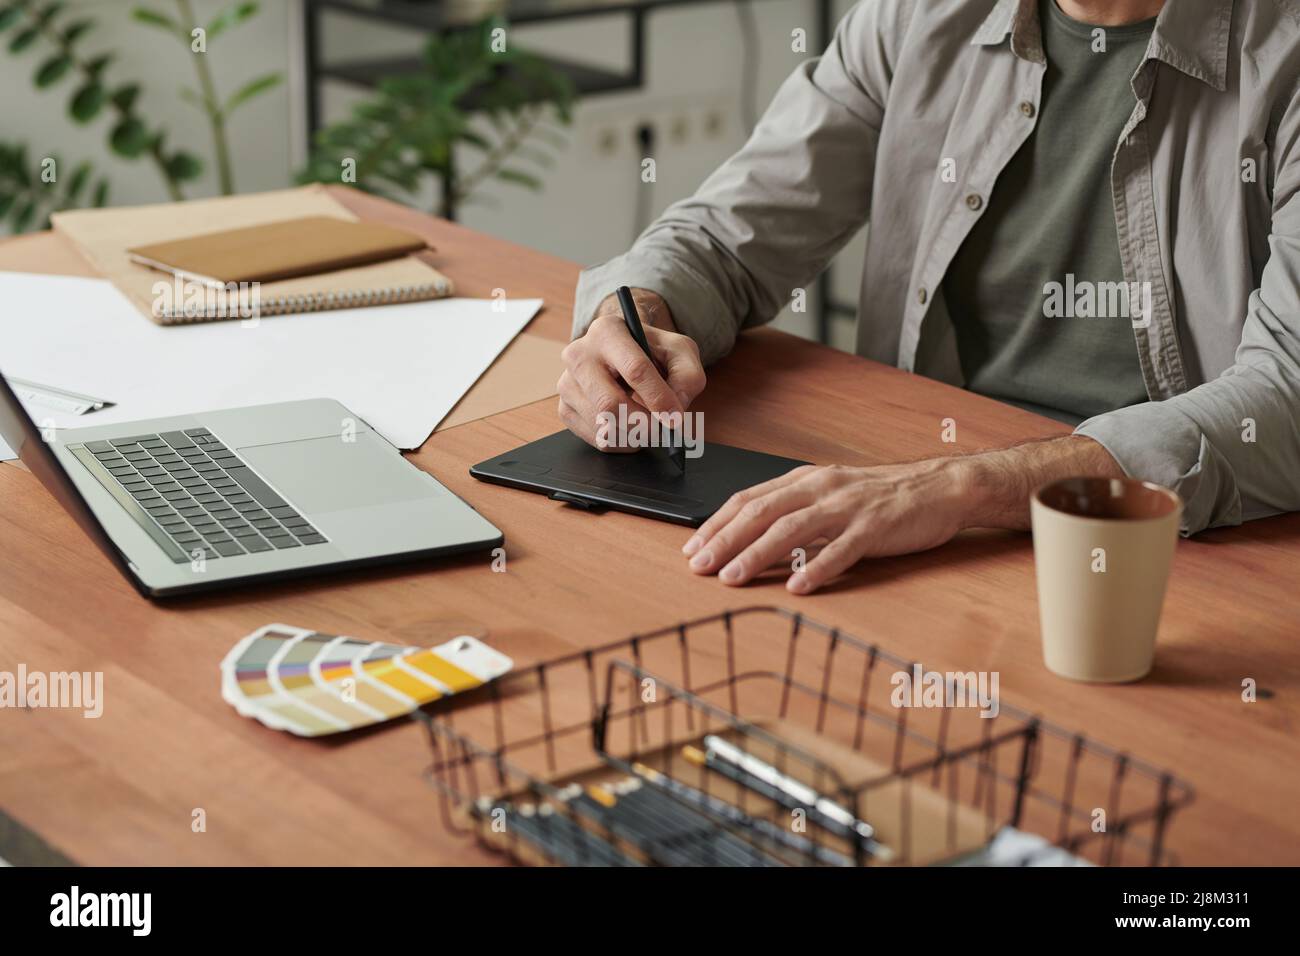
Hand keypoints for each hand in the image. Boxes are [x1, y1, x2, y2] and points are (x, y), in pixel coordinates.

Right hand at [558, 289, 705, 450]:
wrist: (623, 352)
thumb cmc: (652, 351)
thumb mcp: (679, 352)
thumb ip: (687, 376)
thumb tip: (676, 408)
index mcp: (608, 331)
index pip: (635, 369)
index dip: (658, 397)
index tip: (675, 418)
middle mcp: (579, 354)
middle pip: (610, 403)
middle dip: (642, 424)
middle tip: (662, 430)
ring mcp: (567, 382)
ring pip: (602, 424)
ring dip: (633, 435)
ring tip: (649, 426)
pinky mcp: (565, 408)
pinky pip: (595, 437)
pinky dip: (620, 442)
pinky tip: (631, 429)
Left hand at [682, 460, 971, 593]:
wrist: (942, 486)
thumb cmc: (884, 496)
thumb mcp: (832, 494)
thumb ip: (796, 511)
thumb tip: (751, 537)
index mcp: (806, 480)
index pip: (748, 499)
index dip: (716, 523)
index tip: (691, 547)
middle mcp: (821, 488)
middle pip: (761, 512)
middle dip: (724, 540)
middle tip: (698, 566)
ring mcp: (848, 507)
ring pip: (792, 530)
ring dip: (757, 554)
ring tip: (732, 578)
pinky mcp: (875, 527)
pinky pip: (841, 550)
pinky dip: (816, 568)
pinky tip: (796, 587)